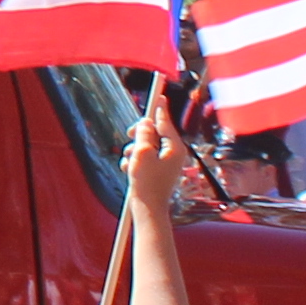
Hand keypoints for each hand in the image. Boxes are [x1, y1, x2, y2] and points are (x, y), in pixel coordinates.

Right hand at [126, 90, 182, 215]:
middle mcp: (173, 153)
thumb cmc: (147, 182)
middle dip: (139, 135)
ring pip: (145, 144)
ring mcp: (165, 162)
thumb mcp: (142, 153)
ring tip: (130, 162)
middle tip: (130, 135)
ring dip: (134, 150)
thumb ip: (145, 134)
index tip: (160, 95)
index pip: (166, 122)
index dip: (160, 108)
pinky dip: (134, 160)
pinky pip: (143, 157)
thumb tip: (147, 122)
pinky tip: (129, 170)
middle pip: (154, 132)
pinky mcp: (157, 170)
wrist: (147, 209)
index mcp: (175, 148)